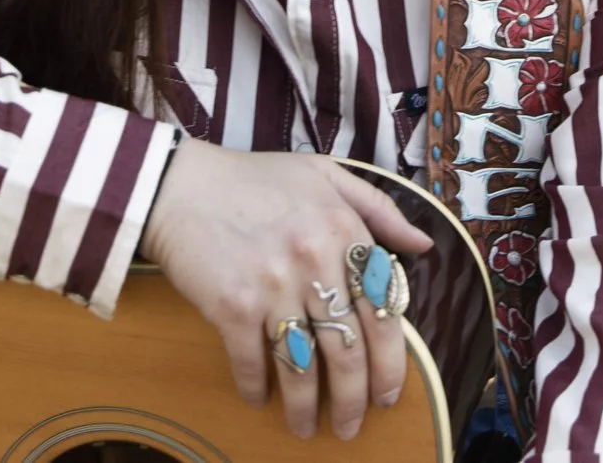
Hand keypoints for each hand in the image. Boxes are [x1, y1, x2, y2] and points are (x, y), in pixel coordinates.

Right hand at [138, 138, 435, 440]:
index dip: (390, 364)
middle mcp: (316, 260)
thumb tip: (423, 247)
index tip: (388, 394)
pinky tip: (259, 399)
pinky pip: (253, 363)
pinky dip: (256, 389)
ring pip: (304, 367)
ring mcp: (274, 286)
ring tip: (306, 428)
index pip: (384, 313)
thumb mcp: (326, 175)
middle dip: (354, 401)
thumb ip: (379, 209)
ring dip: (307, 409)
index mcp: (345, 230)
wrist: (179, 184)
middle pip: (348, 351)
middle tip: (353, 426)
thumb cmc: (253, 179)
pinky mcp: (232, 306)